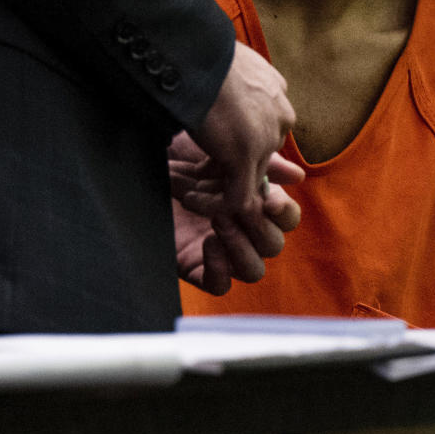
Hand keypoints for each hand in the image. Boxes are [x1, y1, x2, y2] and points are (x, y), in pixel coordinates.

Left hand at [170, 130, 303, 294]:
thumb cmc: (181, 150)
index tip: (268, 199)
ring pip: (254, 269)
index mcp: (251, 202)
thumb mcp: (221, 147)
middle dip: (257, 225)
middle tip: (234, 206)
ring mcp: (218, 249)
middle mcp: (239, 228)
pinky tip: (208, 243)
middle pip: (273, 244)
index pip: (285, 218)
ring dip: (242, 246)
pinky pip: (219, 285)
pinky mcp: (193, 265)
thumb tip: (297, 176)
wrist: (138, 157)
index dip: (284, 212)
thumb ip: (260, 160)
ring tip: (218, 220)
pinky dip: (220, 269)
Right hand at [190, 40, 297, 212]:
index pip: (263, 130)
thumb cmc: (199, 51)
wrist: (193, 51)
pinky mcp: (248, 156)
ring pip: (250, 180)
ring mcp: (267, 137)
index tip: (206, 151)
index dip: (235, 145)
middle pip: (260, 157)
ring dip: (220, 191)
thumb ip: (232, 87)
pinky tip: (190, 200)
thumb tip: (215, 95)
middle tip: (195, 176)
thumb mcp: (223, 65)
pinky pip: (238, 199)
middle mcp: (281, 114)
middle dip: (229, 170)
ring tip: (190, 191)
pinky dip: (214, 206)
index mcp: (276, 90)